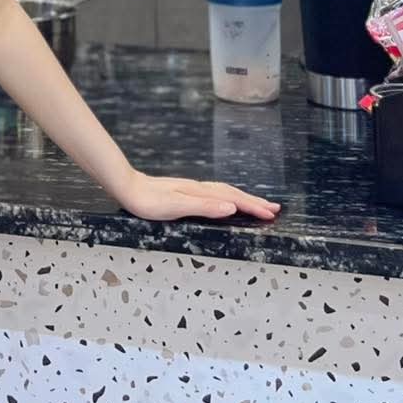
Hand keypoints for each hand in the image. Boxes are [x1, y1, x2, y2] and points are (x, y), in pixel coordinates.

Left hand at [116, 170, 280, 222]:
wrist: (128, 187)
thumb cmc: (149, 201)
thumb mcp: (177, 207)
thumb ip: (204, 207)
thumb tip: (232, 208)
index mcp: (201, 193)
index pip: (233, 200)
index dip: (253, 207)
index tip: (272, 214)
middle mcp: (200, 189)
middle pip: (233, 194)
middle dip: (254, 202)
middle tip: (275, 209)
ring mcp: (193, 189)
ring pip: (225, 193)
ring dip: (243, 199)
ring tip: (257, 204)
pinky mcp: (186, 192)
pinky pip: (215, 194)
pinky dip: (228, 197)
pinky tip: (226, 201)